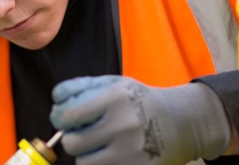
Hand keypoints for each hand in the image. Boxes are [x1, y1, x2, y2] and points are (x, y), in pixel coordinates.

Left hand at [50, 76, 230, 164]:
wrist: (182, 122)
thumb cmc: (140, 101)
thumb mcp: (115, 83)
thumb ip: (82, 86)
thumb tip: (56, 99)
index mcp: (115, 98)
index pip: (69, 115)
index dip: (60, 119)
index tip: (65, 120)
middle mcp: (123, 125)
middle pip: (72, 144)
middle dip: (72, 139)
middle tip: (83, 135)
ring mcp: (131, 151)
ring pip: (84, 163)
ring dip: (86, 156)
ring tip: (99, 147)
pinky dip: (101, 164)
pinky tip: (111, 156)